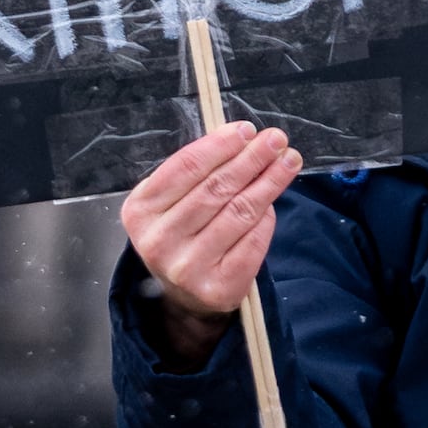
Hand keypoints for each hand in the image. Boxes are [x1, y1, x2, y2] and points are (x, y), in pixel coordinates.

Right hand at [121, 122, 300, 360]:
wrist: (184, 297)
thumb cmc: (181, 235)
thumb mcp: (171, 202)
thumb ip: (197, 172)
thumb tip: (243, 138)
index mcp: (140, 211)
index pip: (185, 167)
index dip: (220, 145)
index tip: (247, 130)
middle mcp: (159, 241)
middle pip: (215, 188)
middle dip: (250, 158)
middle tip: (276, 140)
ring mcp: (187, 267)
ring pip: (238, 212)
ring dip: (268, 182)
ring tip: (287, 161)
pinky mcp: (217, 287)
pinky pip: (252, 241)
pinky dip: (267, 218)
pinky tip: (274, 201)